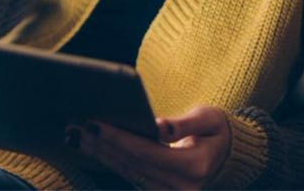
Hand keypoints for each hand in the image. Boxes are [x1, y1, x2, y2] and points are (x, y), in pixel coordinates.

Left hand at [65, 106, 231, 189]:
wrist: (229, 154)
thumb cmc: (217, 130)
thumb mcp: (209, 119)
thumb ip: (183, 124)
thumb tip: (157, 126)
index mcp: (194, 167)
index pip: (147, 152)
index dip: (119, 138)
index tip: (94, 123)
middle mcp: (181, 187)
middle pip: (132, 164)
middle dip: (101, 146)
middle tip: (74, 129)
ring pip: (127, 173)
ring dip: (100, 155)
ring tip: (75, 137)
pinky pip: (130, 177)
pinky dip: (110, 161)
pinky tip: (91, 148)